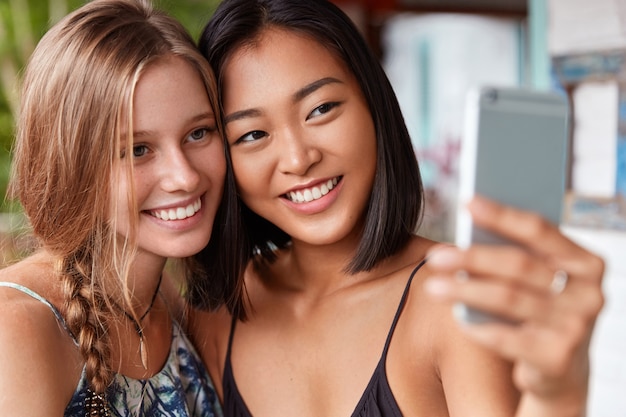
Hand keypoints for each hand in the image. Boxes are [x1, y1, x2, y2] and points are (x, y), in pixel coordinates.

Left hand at [424, 195, 604, 415]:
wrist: (561, 370)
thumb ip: (519, 256)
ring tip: (433, 286)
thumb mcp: (540, 282)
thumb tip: (470, 228)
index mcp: (587, 263)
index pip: (540, 230)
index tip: (467, 202)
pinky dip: (477, 327)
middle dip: (472, 258)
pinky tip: (457, 319)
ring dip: (465, 290)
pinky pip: (506, 337)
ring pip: (508, 299)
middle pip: (519, 265)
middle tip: (436, 256)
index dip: (502, 215)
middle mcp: (589, 292)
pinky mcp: (559, 357)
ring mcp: (576, 326)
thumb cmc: (541, 311)